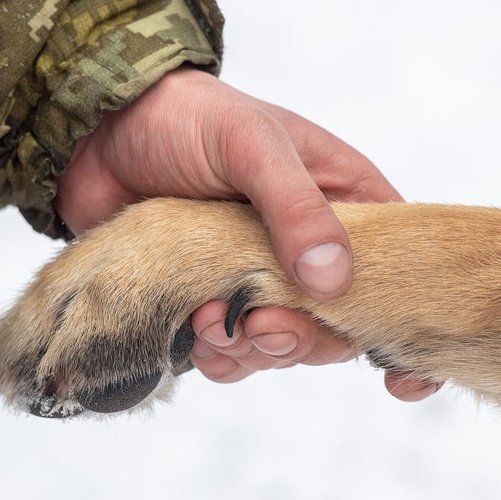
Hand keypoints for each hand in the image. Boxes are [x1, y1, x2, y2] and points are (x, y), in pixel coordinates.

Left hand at [54, 67, 438, 392]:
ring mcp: (259, 278)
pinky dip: (219, 355)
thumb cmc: (186, 116)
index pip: (396, 268)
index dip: (402, 324)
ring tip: (212, 322)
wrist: (98, 131)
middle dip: (304, 339)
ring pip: (284, 345)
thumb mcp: (251, 143)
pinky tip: (195, 333)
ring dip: (254, 350)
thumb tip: (334, 281)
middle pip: (338, 324)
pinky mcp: (210, 299)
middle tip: (261, 326)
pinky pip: (232, 352)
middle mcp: (309, 246)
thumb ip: (296, 209)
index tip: (402, 383)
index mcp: (344, 200)